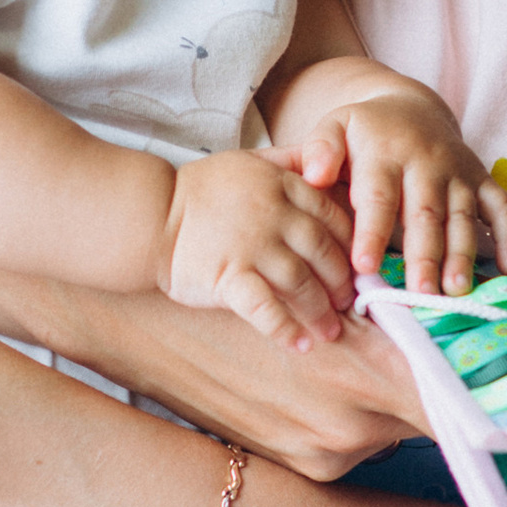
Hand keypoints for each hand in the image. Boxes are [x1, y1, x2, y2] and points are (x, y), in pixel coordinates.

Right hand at [156, 150, 355, 344]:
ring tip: (329, 332)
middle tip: (346, 303)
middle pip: (324, 253)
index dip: (351, 245)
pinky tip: (299, 345)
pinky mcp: (229, 278)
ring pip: (301, 284)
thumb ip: (289, 161)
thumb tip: (325, 161)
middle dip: (340, 283)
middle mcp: (273, 216)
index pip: (333, 217)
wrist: (150, 214)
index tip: (356, 265)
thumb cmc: (200, 190)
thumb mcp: (249, 161)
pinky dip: (286, 330)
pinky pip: (266, 309)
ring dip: (319, 312)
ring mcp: (252, 248)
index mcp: (282, 186)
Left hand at [284, 85, 506, 295]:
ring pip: (462, 217)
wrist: (409, 107)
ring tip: (456, 289)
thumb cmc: (364, 132)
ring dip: (462, 254)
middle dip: (424, 254)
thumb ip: (320, 149)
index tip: (363, 266)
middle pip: (426, 213)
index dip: (372, 231)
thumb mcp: (335, 127)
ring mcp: (458, 172)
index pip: (378, 196)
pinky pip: (501, 207)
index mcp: (386, 153)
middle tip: (420, 291)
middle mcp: (427, 162)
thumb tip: (313, 175)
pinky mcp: (481, 180)